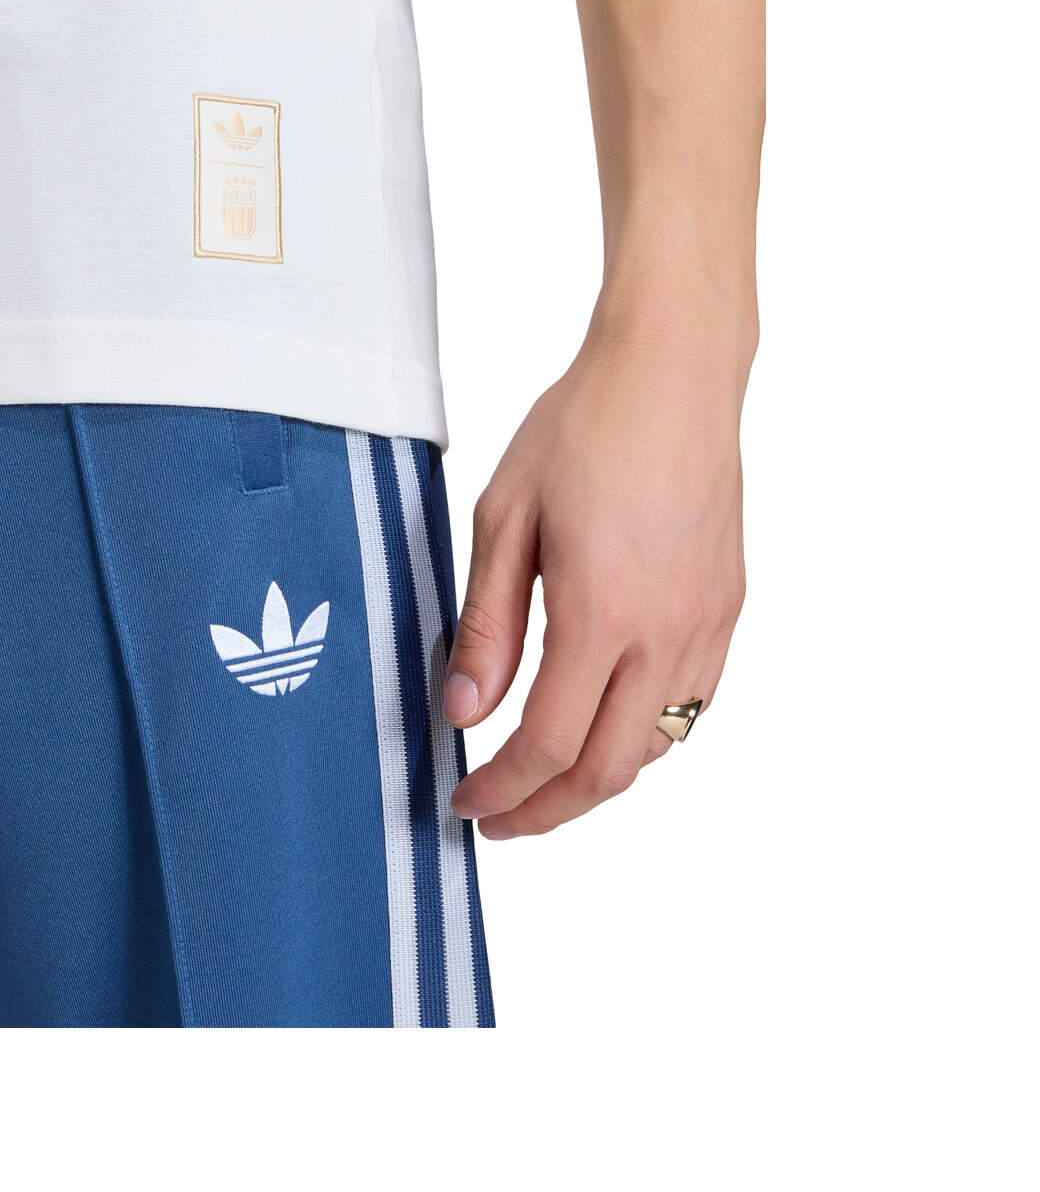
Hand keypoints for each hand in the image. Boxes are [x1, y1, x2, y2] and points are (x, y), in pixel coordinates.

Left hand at [446, 291, 749, 838]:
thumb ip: (486, 625)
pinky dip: (645, 736)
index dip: (504, 789)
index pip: (550, 744)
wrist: (672, 373)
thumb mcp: (503, 519)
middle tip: (500, 818)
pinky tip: (604, 722)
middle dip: (549, 810)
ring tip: (543, 777)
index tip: (466, 802)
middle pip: (610, 769)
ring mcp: (707, 624)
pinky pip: (692, 704)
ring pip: (658, 746)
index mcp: (602, 613)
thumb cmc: (583, 429)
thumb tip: (464, 709)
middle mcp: (666, 633)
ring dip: (598, 778)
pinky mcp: (727, 607)